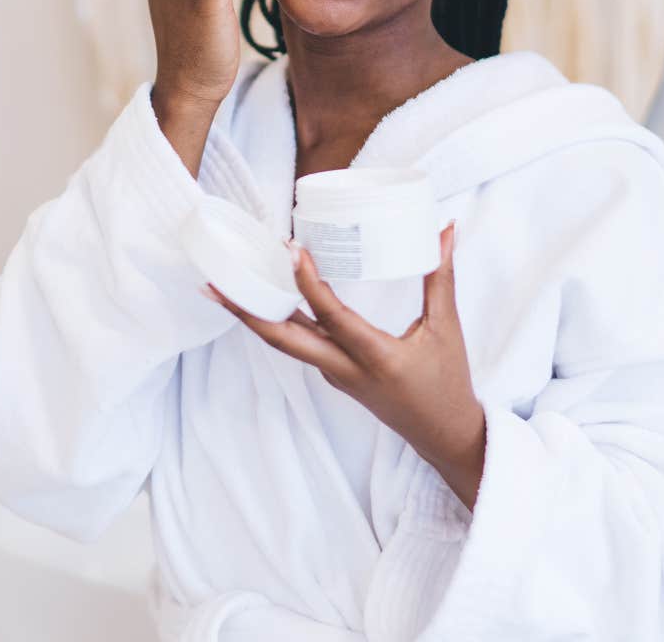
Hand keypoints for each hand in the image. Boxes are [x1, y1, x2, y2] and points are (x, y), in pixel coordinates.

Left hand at [205, 222, 488, 508]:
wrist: (441, 434)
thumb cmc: (447, 382)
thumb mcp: (446, 329)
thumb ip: (440, 277)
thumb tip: (445, 228)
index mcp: (376, 357)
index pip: (331, 316)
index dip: (308, 282)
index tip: (291, 249)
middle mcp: (345, 369)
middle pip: (282, 340)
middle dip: (245, 311)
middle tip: (216, 281)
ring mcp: (334, 374)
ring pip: (284, 343)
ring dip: (252, 315)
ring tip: (223, 286)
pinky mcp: (333, 375)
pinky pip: (299, 345)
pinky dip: (277, 321)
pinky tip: (266, 296)